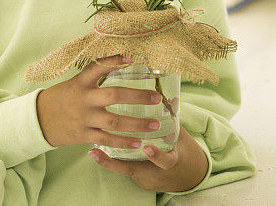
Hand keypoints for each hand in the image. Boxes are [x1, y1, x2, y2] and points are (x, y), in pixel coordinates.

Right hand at [36, 54, 162, 148]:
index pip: (99, 67)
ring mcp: (84, 118)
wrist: (37, 120)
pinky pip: (106, 139)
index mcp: (81, 82)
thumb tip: (122, 61)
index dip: (115, 61)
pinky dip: (123, 142)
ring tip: (156, 124)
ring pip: (114, 121)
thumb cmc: (62, 98)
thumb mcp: (74, 83)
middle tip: (157, 98)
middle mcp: (84, 99)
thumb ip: (94, 76)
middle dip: (138, 96)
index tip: (132, 57)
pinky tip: (138, 143)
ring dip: (137, 124)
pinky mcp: (83, 135)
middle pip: (114, 95)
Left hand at [89, 125, 208, 192]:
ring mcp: (143, 177)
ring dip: (107, 161)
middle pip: (133, 170)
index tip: (148, 148)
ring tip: (92, 151)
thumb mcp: (181, 138)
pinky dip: (109, 161)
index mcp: (171, 161)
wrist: (183, 176)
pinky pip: (121, 168)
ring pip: (123, 170)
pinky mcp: (136, 177)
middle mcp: (154, 172)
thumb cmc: (180, 151)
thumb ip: (174, 121)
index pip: (165, 161)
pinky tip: (95, 152)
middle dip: (116, 163)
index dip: (157, 156)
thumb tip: (171, 97)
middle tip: (100, 150)